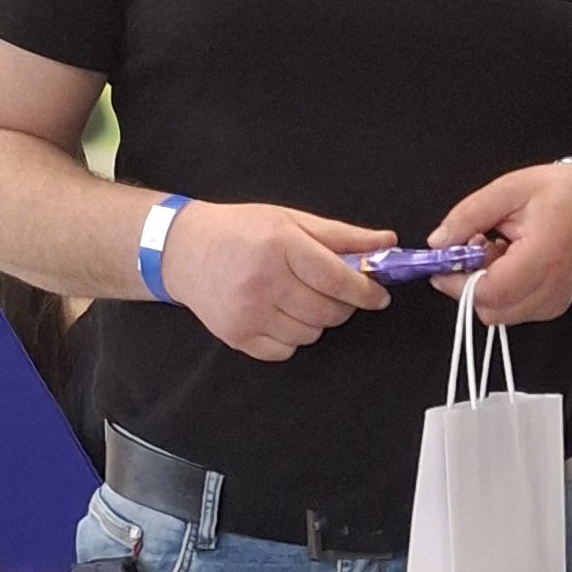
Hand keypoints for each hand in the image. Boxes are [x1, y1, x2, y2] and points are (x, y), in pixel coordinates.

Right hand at [159, 198, 395, 360]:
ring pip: (310, 335)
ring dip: (316, 321)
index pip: (338, 279)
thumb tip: (388, 242)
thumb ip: (342, 235)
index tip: (379, 296)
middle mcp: (264, 281)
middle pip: (328, 313)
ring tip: (298, 299)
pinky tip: (279, 314)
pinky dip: (291, 338)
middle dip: (342, 305)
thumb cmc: (241, 230)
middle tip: (333, 292)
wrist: (183, 250)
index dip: (366, 292)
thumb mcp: (291, 220)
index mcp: (281, 246)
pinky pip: (285, 351)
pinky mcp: (237, 336)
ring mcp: (248, 312)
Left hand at [426, 163, 571, 323]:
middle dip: (470, 283)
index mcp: (542, 258)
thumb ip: (468, 216)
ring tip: (497, 249)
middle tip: (474, 248)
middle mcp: (550, 290)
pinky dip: (502, 290)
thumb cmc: (562, 193)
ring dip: (487, 287)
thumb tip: (438, 243)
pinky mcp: (552, 307)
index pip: (489, 292)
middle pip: (491, 310)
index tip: (443, 262)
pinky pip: (513, 310)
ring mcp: (553, 303)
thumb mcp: (508, 189)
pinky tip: (509, 261)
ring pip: (499, 314)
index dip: (457, 282)